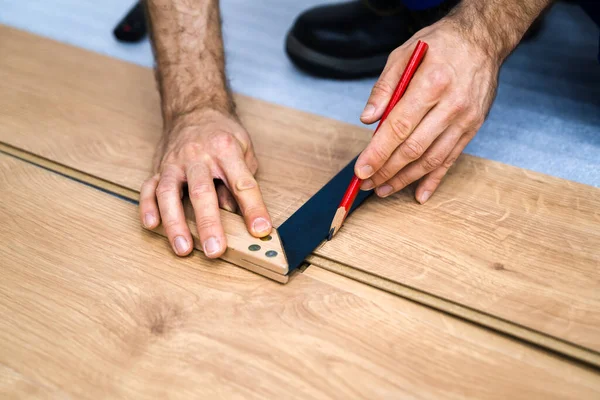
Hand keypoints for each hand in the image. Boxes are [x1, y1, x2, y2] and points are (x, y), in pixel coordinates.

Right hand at [139, 109, 271, 257]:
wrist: (195, 109)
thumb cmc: (223, 134)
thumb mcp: (244, 150)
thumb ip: (241, 182)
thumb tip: (239, 216)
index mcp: (226, 150)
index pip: (242, 183)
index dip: (253, 209)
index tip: (260, 230)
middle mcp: (198, 156)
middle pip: (203, 192)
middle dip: (209, 223)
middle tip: (215, 250)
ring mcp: (175, 162)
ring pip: (170, 193)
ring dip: (175, 223)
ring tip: (183, 248)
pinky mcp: (159, 167)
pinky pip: (149, 188)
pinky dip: (148, 207)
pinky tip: (152, 225)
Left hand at [356, 18, 500, 202]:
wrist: (483, 39)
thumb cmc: (439, 44)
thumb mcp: (404, 54)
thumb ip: (384, 88)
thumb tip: (367, 119)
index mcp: (431, 83)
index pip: (399, 127)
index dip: (378, 153)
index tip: (361, 170)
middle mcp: (451, 105)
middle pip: (413, 148)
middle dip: (386, 170)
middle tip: (366, 184)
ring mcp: (465, 119)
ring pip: (431, 159)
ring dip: (405, 179)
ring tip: (383, 190)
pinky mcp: (473, 128)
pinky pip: (451, 159)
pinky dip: (433, 179)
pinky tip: (418, 194)